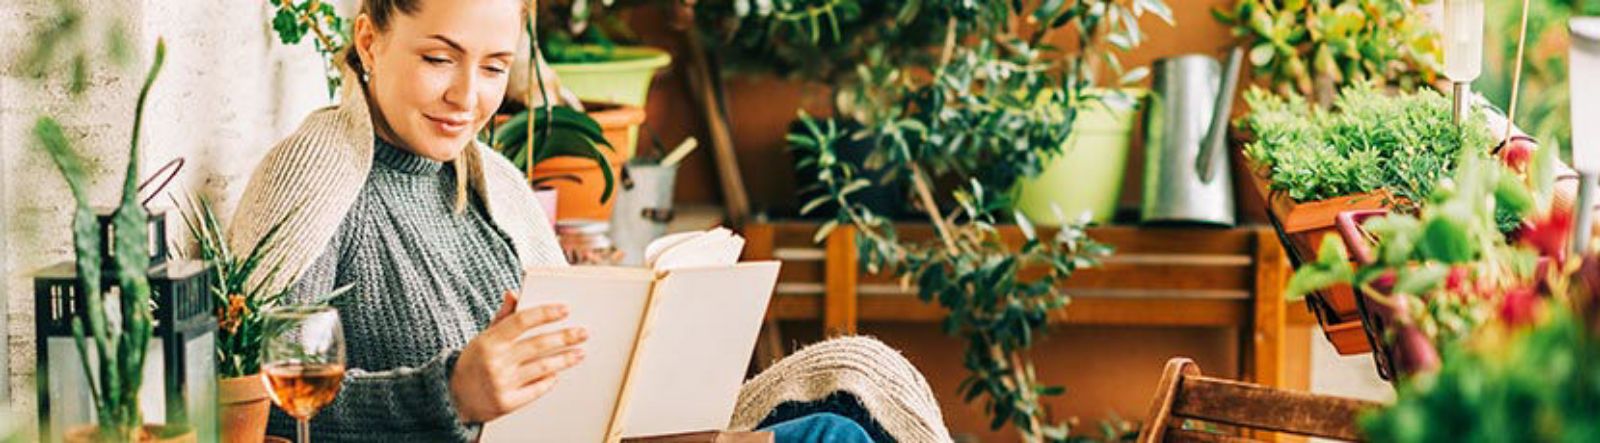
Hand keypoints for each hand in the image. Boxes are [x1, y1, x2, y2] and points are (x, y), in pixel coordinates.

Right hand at [450, 291, 587, 422]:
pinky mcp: (507, 403)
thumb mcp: (482, 338)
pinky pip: (536, 389)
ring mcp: (502, 384)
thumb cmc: (473, 364)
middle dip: (564, 337)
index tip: (565, 309)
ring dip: (564, 360)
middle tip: (583, 333)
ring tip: (579, 353)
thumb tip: (514, 293)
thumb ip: (502, 317)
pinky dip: (549, 380)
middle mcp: (496, 362)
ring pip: (542, 367)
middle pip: (538, 345)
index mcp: (489, 341)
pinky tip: (558, 374)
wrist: (453, 399)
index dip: (545, 313)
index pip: (521, 321)